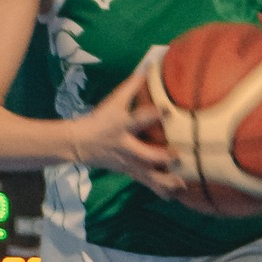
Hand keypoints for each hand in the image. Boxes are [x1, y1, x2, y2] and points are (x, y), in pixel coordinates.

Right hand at [68, 69, 183, 196]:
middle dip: (159, 156)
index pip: (136, 119)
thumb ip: (132, 86)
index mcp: (122, 126)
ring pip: (147, 174)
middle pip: (143, 153)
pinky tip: (173, 196)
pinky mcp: (130, 172)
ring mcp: (128, 162)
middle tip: (176, 156)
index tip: (166, 110)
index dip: (151, 114)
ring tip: (181, 185)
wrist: (80, 144)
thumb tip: (150, 65)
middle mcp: (126, 146)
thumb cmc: (101, 119)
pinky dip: (160, 190)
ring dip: (164, 180)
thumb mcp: (113, 101)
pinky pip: (146, 182)